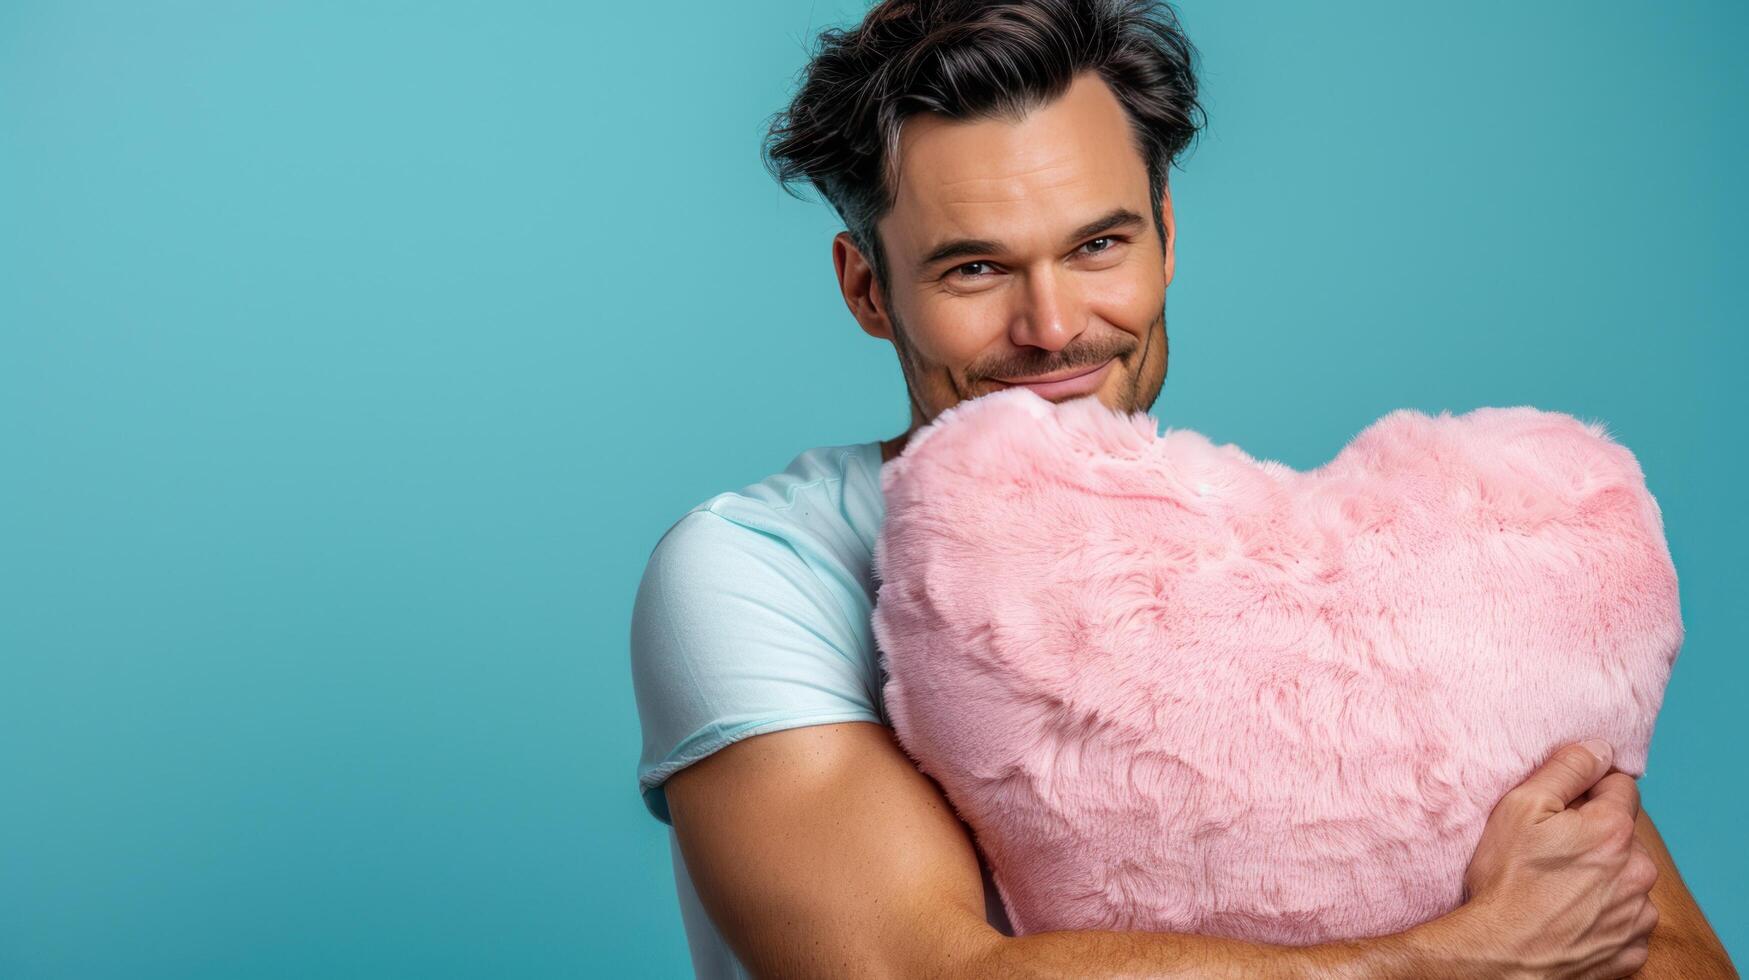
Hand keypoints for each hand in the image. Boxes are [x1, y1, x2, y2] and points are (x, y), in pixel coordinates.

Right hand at [1458, 739, 1660, 978]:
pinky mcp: (1631, 949)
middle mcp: (1639, 871)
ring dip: (1602, 877)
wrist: (1500, 956)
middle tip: (1551, 850)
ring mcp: (1638, 914)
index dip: (1586, 790)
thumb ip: (1566, 769)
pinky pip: (1625, 920)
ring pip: (1626, 878)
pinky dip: (1603, 915)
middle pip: (1623, 834)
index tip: (1559, 808)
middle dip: (1594, 835)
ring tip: (1556, 887)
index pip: (1619, 786)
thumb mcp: (1521, 807)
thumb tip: (1599, 747)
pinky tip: (1568, 915)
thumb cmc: (1505, 881)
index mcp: (1614, 830)